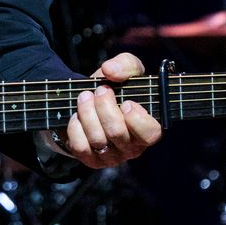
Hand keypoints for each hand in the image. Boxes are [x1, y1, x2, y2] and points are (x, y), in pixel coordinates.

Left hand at [60, 52, 161, 169]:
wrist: (89, 99)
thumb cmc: (114, 87)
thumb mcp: (125, 69)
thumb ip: (125, 64)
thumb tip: (110, 71)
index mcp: (147, 128)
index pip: (150, 133)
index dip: (136, 118)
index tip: (125, 101)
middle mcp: (132, 147)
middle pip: (117, 132)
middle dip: (104, 106)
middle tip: (99, 90)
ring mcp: (112, 156)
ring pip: (98, 139)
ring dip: (87, 112)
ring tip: (84, 97)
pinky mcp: (91, 160)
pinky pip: (81, 146)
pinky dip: (75, 127)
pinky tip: (77, 116)